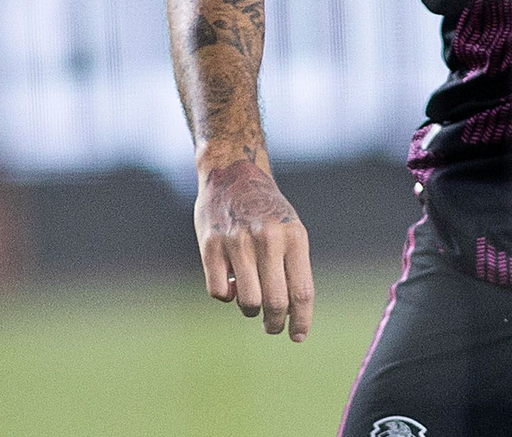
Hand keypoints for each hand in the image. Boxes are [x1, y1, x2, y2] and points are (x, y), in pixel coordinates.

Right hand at [194, 156, 313, 340]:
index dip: (301, 320)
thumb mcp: (290, 229)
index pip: (302, 291)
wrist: (234, 174)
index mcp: (295, 236)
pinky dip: (226, 296)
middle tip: (273, 327)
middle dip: (276, 323)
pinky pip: (219, 292)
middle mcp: (268, 239)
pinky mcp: (210, 246)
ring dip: (251, 311)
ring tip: (252, 302)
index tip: (298, 337)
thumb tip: (291, 311)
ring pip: (247, 301)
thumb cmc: (267, 210)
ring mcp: (238, 242)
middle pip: (276, 301)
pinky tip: (231, 283)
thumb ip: (292, 265)